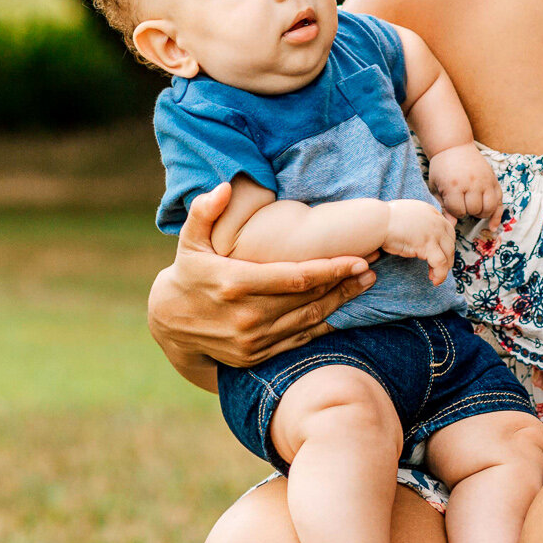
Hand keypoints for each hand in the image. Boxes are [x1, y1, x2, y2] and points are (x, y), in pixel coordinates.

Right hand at [146, 182, 377, 375]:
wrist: (169, 324)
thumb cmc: (188, 273)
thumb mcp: (188, 240)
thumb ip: (205, 211)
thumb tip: (225, 186)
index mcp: (235, 284)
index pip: (295, 277)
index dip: (330, 269)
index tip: (358, 258)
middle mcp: (247, 317)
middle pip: (309, 300)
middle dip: (344, 283)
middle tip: (373, 267)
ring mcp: (253, 340)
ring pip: (308, 321)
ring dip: (341, 303)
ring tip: (367, 284)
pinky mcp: (256, 356)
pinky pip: (299, 339)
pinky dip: (323, 326)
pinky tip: (344, 310)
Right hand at [384, 199, 458, 284]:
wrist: (378, 220)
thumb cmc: (384, 219)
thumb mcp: (406, 213)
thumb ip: (416, 220)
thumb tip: (416, 231)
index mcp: (431, 212)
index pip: (447, 229)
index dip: (446, 243)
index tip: (442, 253)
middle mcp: (436, 221)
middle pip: (450, 242)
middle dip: (448, 257)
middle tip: (439, 268)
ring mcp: (433, 232)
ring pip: (448, 254)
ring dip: (445, 268)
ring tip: (435, 277)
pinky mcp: (427, 245)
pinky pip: (440, 263)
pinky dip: (441, 274)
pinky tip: (435, 281)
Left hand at [428, 142, 501, 224]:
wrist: (454, 146)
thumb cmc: (442, 168)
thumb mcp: (436, 186)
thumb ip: (443, 206)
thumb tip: (451, 225)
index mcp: (454, 185)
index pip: (458, 211)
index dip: (454, 211)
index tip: (451, 203)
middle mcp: (472, 183)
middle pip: (475, 210)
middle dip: (468, 211)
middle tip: (462, 202)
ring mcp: (485, 181)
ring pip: (489, 208)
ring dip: (481, 212)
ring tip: (474, 207)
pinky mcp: (493, 180)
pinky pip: (500, 202)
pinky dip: (497, 216)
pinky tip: (492, 226)